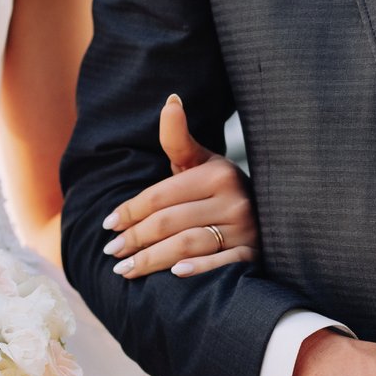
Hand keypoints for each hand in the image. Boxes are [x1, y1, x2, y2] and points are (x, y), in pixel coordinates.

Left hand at [102, 94, 258, 277]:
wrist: (267, 216)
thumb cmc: (220, 191)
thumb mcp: (202, 162)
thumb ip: (178, 139)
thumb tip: (170, 101)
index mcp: (217, 175)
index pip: (160, 196)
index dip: (130, 211)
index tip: (108, 225)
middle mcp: (234, 200)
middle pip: (168, 222)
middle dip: (134, 239)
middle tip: (111, 252)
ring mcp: (245, 230)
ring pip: (187, 245)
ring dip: (151, 260)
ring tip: (125, 269)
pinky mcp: (253, 255)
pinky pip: (221, 265)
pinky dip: (199, 270)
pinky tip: (174, 275)